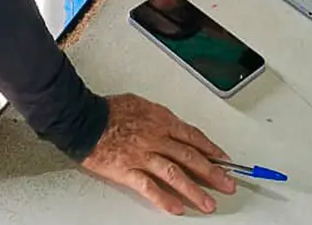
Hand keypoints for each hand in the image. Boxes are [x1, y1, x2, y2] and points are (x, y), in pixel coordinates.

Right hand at [81, 94, 236, 214]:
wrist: (83, 118)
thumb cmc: (108, 110)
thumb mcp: (140, 103)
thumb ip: (158, 117)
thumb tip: (173, 124)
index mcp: (160, 120)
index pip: (193, 136)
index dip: (211, 149)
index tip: (224, 160)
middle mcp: (156, 138)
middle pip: (191, 157)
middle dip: (213, 172)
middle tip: (228, 184)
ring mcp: (142, 156)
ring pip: (175, 174)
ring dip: (194, 191)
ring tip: (208, 204)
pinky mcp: (127, 171)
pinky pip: (149, 187)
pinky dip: (164, 199)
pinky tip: (176, 208)